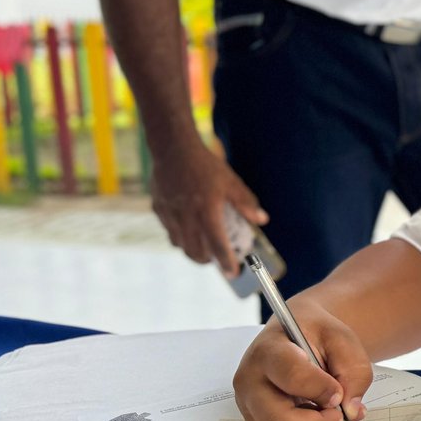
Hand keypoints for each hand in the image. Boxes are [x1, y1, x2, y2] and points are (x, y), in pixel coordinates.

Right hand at [150, 140, 267, 275]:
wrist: (173, 148)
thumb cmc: (205, 165)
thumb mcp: (231, 182)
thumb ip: (246, 203)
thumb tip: (261, 220)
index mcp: (207, 211)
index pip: (218, 245)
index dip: (226, 262)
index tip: (233, 272)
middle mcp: (186, 217)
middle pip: (195, 252)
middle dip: (207, 261)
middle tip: (217, 260)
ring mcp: (169, 214)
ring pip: (180, 245)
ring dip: (192, 251)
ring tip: (203, 249)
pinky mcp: (158, 209)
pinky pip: (169, 232)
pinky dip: (180, 237)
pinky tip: (188, 231)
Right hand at [233, 299, 372, 420]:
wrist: (299, 335)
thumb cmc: (315, 334)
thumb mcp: (342, 338)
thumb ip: (354, 370)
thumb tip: (350, 409)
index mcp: (270, 349)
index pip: (291, 375)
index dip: (321, 389)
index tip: (339, 393)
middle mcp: (251, 378)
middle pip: (276, 418)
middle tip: (339, 415)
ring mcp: (249, 402)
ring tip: (327, 413)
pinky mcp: (254, 420)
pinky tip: (314, 418)